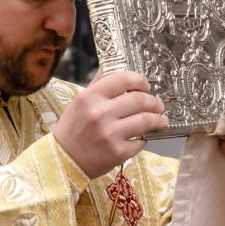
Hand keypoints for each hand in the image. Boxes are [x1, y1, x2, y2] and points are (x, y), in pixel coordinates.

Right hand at [52, 71, 167, 178]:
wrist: (63, 161)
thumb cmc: (72, 129)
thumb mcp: (79, 102)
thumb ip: (98, 84)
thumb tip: (112, 64)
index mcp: (90, 98)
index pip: (122, 79)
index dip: (139, 81)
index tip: (146, 86)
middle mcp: (100, 114)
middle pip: (139, 100)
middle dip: (154, 102)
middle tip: (158, 105)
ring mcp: (110, 134)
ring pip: (146, 121)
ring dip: (158, 120)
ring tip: (161, 121)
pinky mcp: (118, 153)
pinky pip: (140, 142)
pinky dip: (144, 139)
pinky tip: (142, 138)